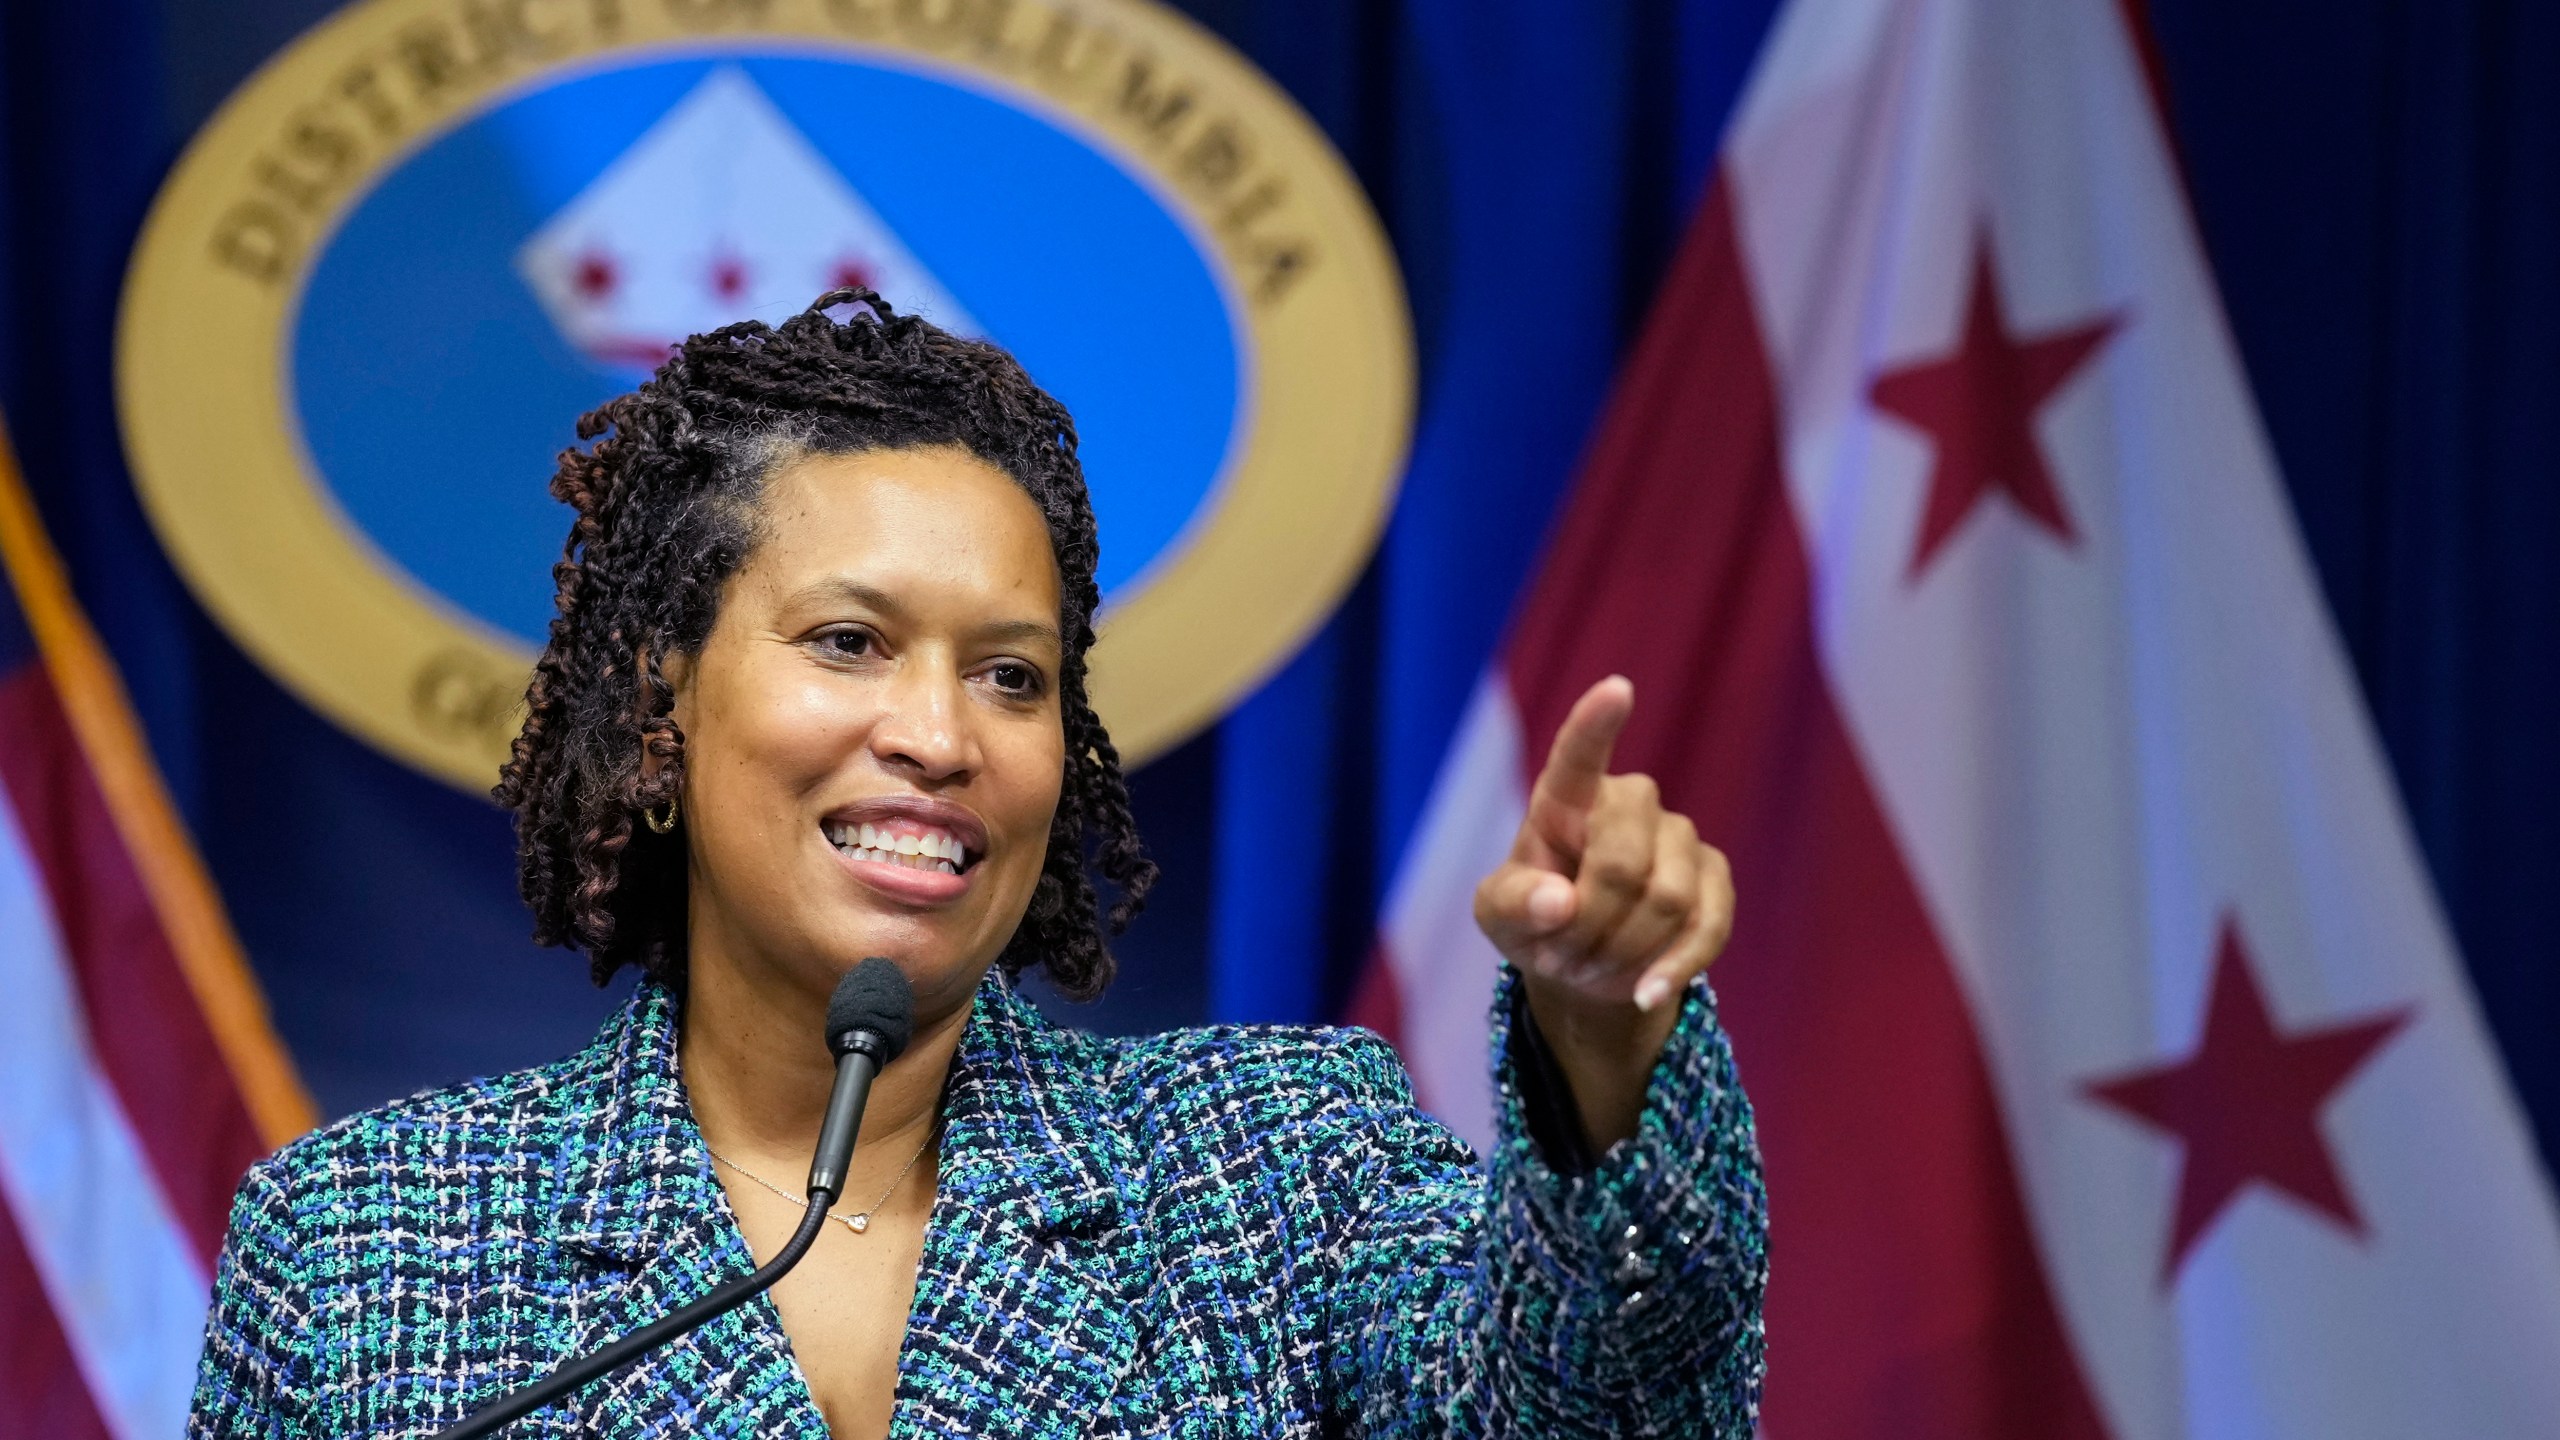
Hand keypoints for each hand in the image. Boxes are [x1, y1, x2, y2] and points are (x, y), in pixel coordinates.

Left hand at [1472, 676, 1733, 1148]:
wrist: (1584, 963)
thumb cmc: (1535, 921)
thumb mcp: (1499, 918)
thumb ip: (1513, 906)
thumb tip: (1557, 902)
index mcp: (1567, 798)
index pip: (1579, 756)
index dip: (1597, 724)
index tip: (1617, 689)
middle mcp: (1630, 802)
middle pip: (1623, 865)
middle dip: (1591, 927)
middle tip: (1562, 959)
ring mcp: (1680, 837)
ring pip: (1667, 900)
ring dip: (1624, 952)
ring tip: (1592, 968)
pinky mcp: (1715, 879)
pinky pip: (1707, 926)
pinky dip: (1672, 968)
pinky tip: (1645, 990)